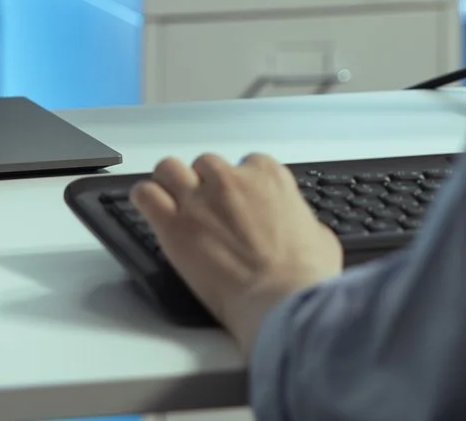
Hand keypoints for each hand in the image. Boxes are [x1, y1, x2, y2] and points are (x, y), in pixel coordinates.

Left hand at [132, 153, 341, 353]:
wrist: (282, 301)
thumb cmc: (304, 276)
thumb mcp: (320, 237)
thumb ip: (300, 220)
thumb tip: (300, 227)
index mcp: (268, 176)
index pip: (245, 164)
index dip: (239, 186)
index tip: (237, 204)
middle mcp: (231, 179)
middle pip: (205, 165)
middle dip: (204, 185)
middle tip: (205, 211)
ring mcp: (199, 199)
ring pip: (169, 169)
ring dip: (170, 184)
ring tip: (171, 203)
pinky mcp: (173, 224)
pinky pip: (145, 194)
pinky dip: (145, 200)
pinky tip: (150, 210)